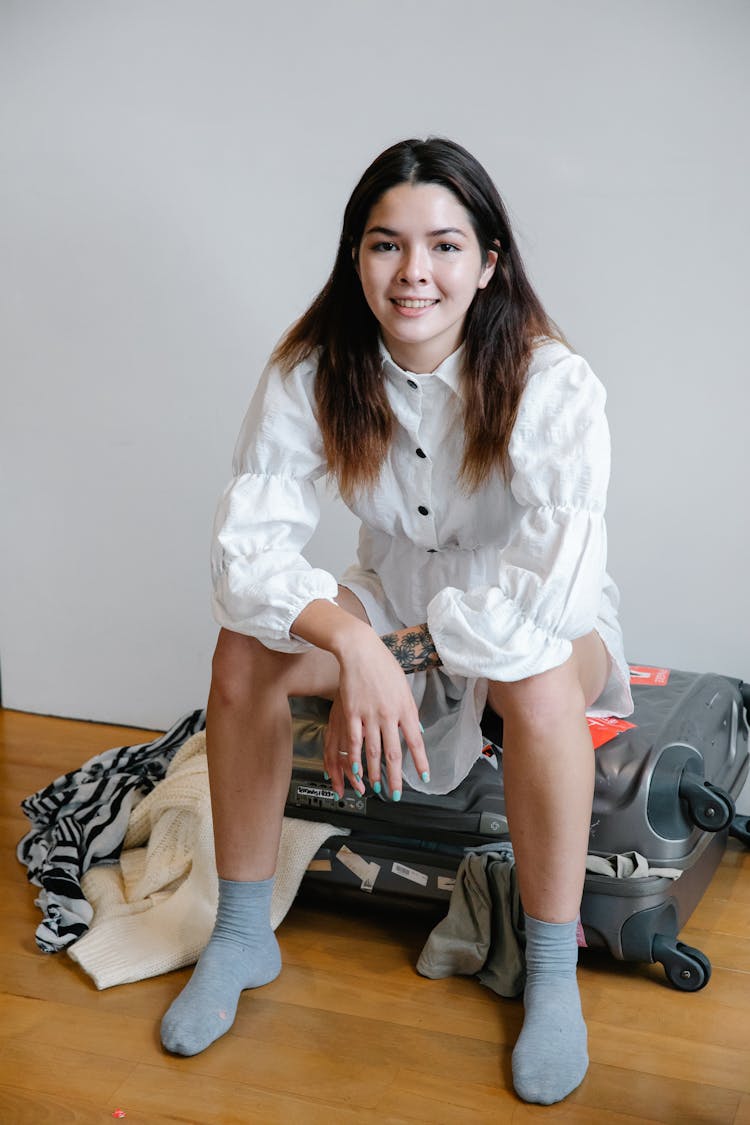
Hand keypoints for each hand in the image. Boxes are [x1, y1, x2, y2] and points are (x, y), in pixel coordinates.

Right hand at [322, 633, 429, 800]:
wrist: (361, 650)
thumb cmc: (383, 666)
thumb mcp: (404, 688)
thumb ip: (409, 712)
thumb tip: (416, 731)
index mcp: (405, 708)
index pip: (416, 741)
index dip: (420, 762)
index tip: (423, 778)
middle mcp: (389, 714)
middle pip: (394, 752)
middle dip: (396, 777)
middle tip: (395, 793)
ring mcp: (369, 715)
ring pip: (373, 751)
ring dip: (375, 772)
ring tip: (377, 787)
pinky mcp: (352, 713)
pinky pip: (354, 741)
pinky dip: (355, 758)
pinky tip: (355, 770)